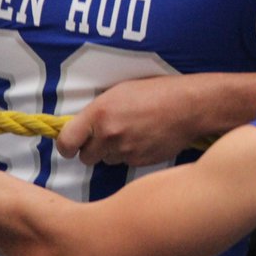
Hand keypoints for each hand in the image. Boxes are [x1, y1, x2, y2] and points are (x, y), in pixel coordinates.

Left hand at [57, 76, 200, 166]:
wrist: (189, 106)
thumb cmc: (157, 92)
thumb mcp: (120, 92)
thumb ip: (97, 111)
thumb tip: (81, 127)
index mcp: (99, 113)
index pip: (66, 142)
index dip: (67, 146)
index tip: (71, 146)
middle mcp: (109, 134)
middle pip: (86, 157)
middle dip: (93, 149)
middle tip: (107, 136)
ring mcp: (125, 150)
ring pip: (107, 161)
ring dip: (113, 152)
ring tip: (132, 134)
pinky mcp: (139, 162)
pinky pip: (126, 163)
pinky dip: (131, 155)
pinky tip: (144, 140)